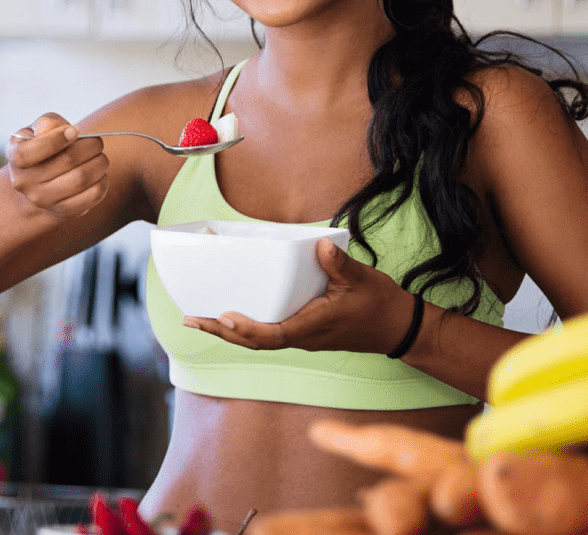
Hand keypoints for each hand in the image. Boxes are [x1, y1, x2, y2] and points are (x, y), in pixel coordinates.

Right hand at [7, 113, 109, 219]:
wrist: (40, 184)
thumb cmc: (43, 146)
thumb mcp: (39, 130)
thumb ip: (46, 123)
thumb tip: (49, 128)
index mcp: (14, 155)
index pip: (29, 153)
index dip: (55, 140)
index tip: (75, 130)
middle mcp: (24, 182)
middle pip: (67, 161)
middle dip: (90, 146)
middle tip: (97, 142)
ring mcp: (42, 200)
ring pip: (81, 179)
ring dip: (99, 163)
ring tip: (101, 157)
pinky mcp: (63, 212)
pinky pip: (92, 196)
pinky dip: (102, 181)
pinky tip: (100, 174)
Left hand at [182, 238, 414, 354]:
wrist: (396, 327)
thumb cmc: (378, 303)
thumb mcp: (361, 279)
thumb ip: (338, 264)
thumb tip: (319, 245)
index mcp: (313, 326)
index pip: (273, 335)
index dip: (247, 329)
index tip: (224, 317)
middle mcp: (302, 336)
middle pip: (254, 342)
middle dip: (221, 333)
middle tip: (191, 320)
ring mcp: (300, 336)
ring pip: (257, 340)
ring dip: (227, 332)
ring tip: (197, 320)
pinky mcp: (301, 331)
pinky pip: (266, 334)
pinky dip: (243, 328)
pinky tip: (228, 317)